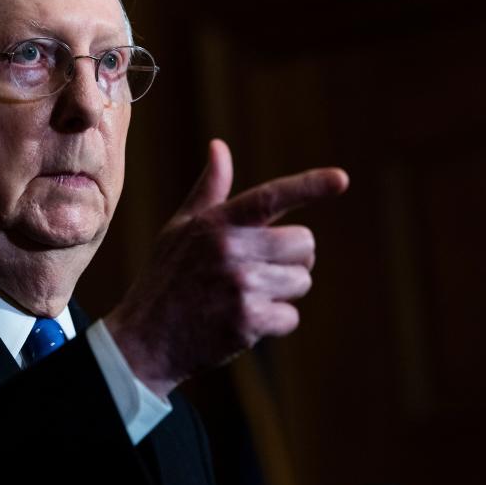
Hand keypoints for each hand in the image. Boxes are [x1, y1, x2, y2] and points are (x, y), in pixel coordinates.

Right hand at [105, 139, 348, 397]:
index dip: (309, 186)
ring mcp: (240, 284)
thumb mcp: (180, 228)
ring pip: (301, 281)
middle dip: (290, 260)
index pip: (270, 196)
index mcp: (217, 222)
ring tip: (243, 298)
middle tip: (257, 272)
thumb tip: (219, 146)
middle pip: (303, 244)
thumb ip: (209, 190)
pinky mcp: (247, 320)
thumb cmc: (166, 278)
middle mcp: (230, 248)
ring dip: (282, 293)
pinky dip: (274, 323)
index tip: (342, 179)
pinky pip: (291, 317)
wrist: (144, 338)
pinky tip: (243, 323)